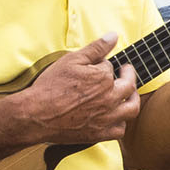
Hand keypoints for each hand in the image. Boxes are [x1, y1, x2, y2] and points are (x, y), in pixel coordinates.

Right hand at [22, 34, 140, 143]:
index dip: (103, 65)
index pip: (111, 67)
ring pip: (131, 109)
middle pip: (129, 86)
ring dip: (132, 99)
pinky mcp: (99, 133)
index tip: (98, 65)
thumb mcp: (71, 60)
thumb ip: (96, 48)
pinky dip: (121, 123)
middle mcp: (110, 98)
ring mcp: (106, 118)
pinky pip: (119, 131)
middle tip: (126, 72)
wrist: (37, 115)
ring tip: (128, 95)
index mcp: (104, 78)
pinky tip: (116, 118)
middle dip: (129, 76)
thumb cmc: (51, 87)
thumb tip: (113, 36)